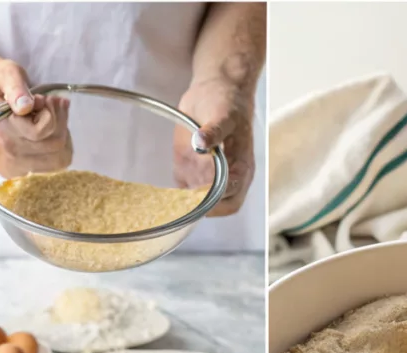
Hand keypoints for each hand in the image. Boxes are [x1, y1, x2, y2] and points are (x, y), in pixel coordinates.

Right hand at [0, 59, 72, 177]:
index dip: (48, 113)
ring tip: (52, 115)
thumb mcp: (7, 74)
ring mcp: (12, 164)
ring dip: (63, 133)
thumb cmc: (1, 82)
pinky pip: (58, 164)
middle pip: (51, 146)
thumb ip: (15, 87)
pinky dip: (64, 146)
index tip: (41, 99)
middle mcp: (1, 151)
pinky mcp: (23, 170)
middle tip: (50, 103)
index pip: (37, 133)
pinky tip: (54, 131)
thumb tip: (24, 106)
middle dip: (59, 121)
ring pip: (58, 158)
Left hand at [175, 76, 254, 216]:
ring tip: (169, 197)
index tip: (193, 199)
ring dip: (186, 202)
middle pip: (219, 207)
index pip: (231, 198)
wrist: (216, 89)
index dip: (213, 204)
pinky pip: (186, 189)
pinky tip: (164, 188)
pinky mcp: (196, 169)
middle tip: (179, 201)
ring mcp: (212, 175)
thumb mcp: (222, 113)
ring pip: (202, 202)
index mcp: (241, 168)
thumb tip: (202, 143)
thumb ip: (214, 130)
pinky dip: (176, 192)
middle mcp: (230, 177)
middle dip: (199, 208)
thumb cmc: (225, 102)